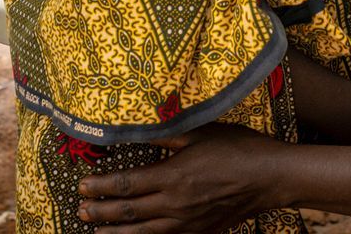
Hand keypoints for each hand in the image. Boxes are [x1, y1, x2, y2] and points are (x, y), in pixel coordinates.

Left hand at [78, 125, 276, 232]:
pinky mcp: (200, 232)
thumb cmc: (237, 149)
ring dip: (116, 233)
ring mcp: (188, 223)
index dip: (101, 187)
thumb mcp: (200, 132)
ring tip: (96, 232)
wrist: (270, 177)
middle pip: (129, 212)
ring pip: (143, 233)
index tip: (82, 186)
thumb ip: (165, 134)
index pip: (127, 185)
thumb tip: (136, 128)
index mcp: (173, 176)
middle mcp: (176, 204)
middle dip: (101, 212)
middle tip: (80, 211)